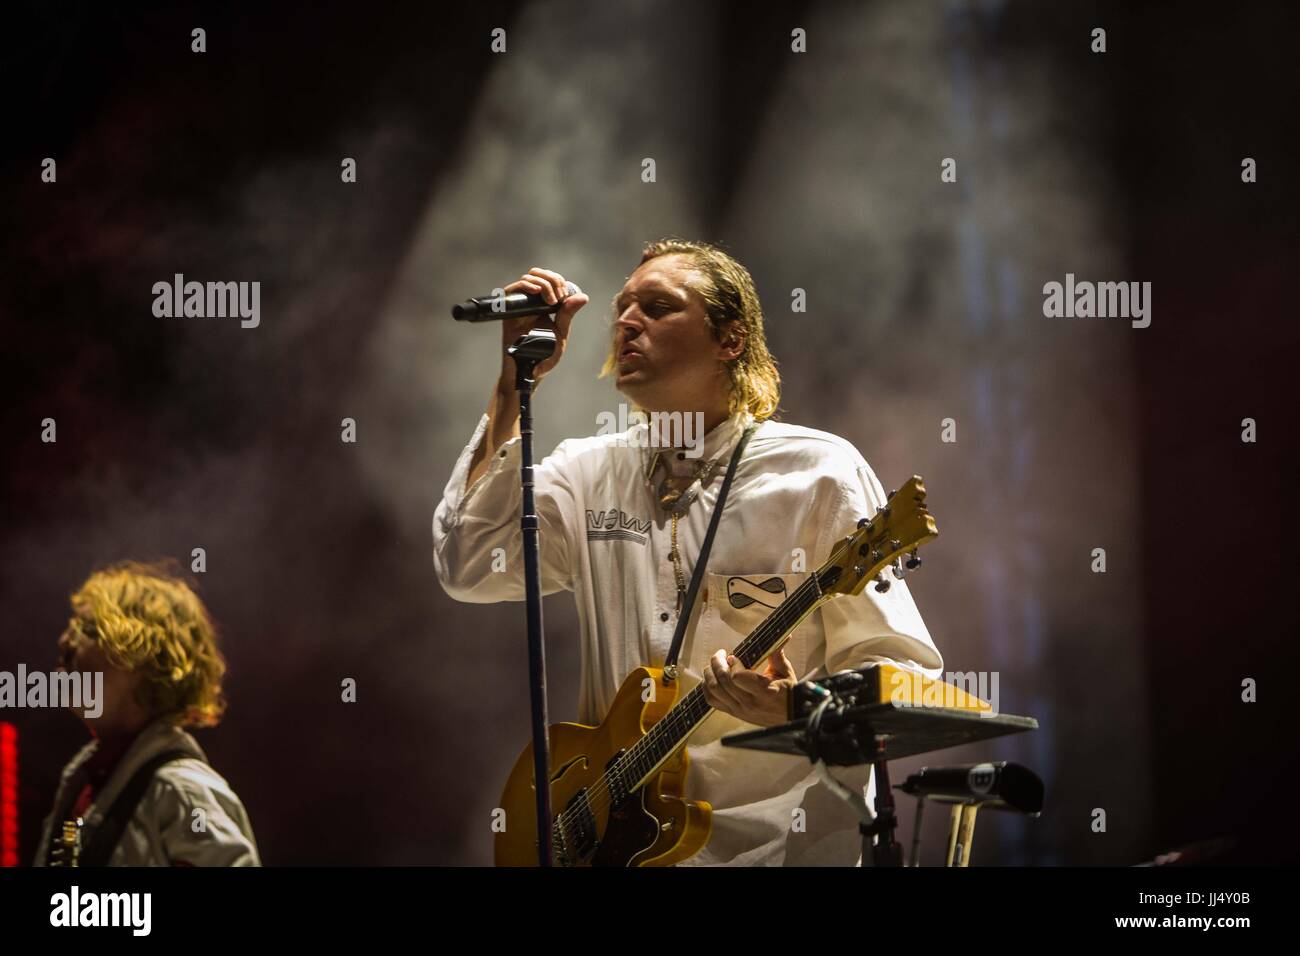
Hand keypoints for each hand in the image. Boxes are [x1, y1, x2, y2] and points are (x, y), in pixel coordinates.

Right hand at [498, 267, 588, 389]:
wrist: (529, 371)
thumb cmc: (544, 356)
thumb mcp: (560, 332)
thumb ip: (568, 314)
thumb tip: (583, 297)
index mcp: (543, 304)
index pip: (549, 279)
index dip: (558, 280)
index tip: (564, 296)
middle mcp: (530, 301)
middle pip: (538, 274)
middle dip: (552, 279)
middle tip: (559, 297)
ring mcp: (519, 305)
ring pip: (528, 278)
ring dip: (542, 283)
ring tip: (551, 301)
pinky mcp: (508, 311)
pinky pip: (512, 290)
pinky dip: (525, 285)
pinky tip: (536, 292)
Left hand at [701, 647, 796, 726]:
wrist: (790, 716)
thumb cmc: (789, 693)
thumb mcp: (786, 672)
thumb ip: (777, 654)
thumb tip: (782, 635)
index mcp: (765, 692)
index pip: (738, 677)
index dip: (733, 664)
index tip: (734, 656)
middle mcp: (750, 703)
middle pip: (722, 682)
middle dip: (717, 663)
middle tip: (720, 654)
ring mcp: (740, 710)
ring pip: (714, 691)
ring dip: (710, 674)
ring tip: (714, 665)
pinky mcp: (734, 713)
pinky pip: (712, 700)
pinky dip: (706, 688)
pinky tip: (711, 677)